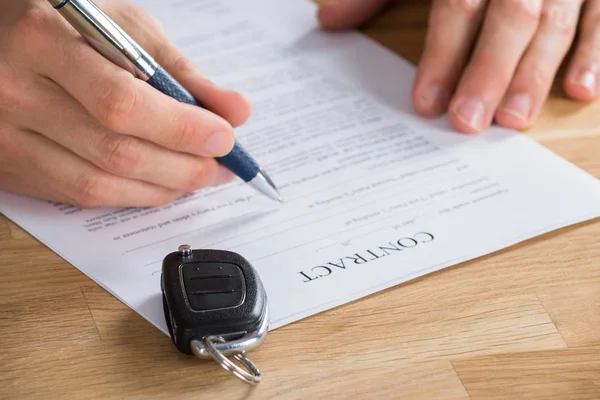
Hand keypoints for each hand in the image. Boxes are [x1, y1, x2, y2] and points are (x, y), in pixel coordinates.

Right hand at [0, 0, 250, 207]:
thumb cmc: (63, 22)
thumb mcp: (120, 25)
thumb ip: (178, 69)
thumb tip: (235, 110)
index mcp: (42, 40)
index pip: (123, 103)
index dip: (181, 128)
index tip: (224, 136)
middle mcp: (15, 92)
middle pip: (116, 151)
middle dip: (183, 166)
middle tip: (220, 165)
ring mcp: (7, 135)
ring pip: (98, 184)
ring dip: (162, 188)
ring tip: (198, 176)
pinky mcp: (10, 165)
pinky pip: (79, 195)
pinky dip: (131, 194)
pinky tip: (159, 183)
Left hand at [317, 0, 598, 132]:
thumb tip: (326, 23)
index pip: (458, 3)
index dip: (443, 53)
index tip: (426, 102)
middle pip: (511, 15)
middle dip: (489, 71)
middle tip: (468, 123)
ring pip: (557, 20)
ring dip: (536, 73)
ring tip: (512, 120)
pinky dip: (597, 51)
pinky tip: (581, 90)